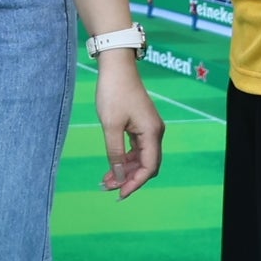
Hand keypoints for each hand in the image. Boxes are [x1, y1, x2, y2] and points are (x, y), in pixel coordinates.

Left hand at [92, 55, 165, 197]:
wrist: (116, 67)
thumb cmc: (113, 93)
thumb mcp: (110, 125)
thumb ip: (114, 152)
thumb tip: (119, 176)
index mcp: (152, 133)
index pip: (148, 167)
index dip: (135, 183)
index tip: (119, 194)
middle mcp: (155, 133)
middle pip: (146, 165)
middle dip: (129, 178)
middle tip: (108, 188)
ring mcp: (148, 128)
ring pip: (140, 158)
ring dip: (125, 170)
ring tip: (106, 180)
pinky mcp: (140, 124)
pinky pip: (136, 148)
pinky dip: (124, 158)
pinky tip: (112, 166)